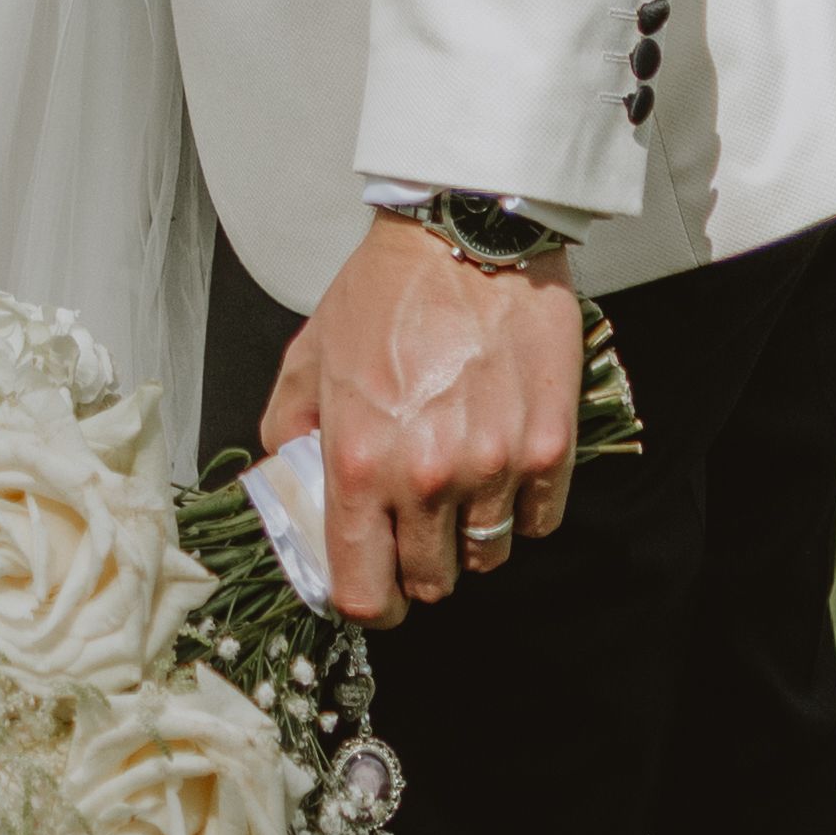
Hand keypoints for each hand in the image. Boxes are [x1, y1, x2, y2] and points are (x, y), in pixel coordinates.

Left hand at [261, 216, 583, 625]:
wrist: (466, 232)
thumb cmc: (385, 292)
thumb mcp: (309, 358)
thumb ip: (287, 433)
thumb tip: (287, 486)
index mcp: (360, 465)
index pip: (364, 591)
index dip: (370, 602)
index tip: (377, 589)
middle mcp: (427, 478)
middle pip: (432, 583)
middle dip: (420, 565)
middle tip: (419, 525)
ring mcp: (494, 467)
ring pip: (488, 557)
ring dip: (472, 536)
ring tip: (464, 489)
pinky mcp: (548, 447)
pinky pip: (540, 520)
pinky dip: (524, 508)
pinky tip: (507, 466)